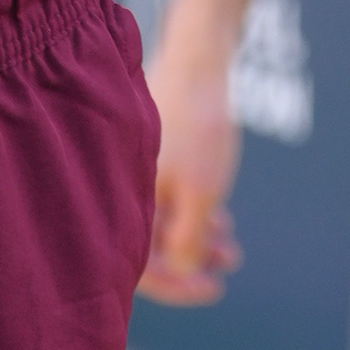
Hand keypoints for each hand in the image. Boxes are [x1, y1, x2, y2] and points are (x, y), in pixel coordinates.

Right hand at [139, 0, 244, 306]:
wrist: (201, 59)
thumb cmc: (199, 126)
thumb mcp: (202, 192)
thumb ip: (187, 238)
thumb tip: (180, 270)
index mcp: (123, 200)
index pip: (138, 265)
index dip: (176, 286)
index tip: (213, 290)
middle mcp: (120, 188)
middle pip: (148, 244)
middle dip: (190, 261)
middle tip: (225, 268)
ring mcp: (135, 170)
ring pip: (160, 220)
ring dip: (196, 238)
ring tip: (230, 247)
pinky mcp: (151, 154)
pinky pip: (165, 198)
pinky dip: (191, 213)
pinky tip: (218, 217)